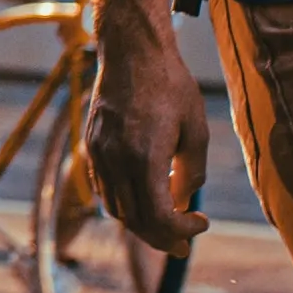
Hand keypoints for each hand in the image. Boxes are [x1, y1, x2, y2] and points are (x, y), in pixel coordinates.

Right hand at [83, 10, 211, 254]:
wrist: (131, 50)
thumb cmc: (170, 85)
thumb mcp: (195, 128)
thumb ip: (191, 171)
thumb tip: (183, 200)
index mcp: (144, 157)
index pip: (159, 217)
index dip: (181, 231)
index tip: (201, 222)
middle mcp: (116, 160)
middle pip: (135, 220)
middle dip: (162, 237)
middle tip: (184, 242)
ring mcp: (99, 154)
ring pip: (116, 209)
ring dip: (142, 223)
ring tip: (166, 222)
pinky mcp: (91, 146)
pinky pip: (104, 189)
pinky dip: (124, 203)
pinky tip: (144, 197)